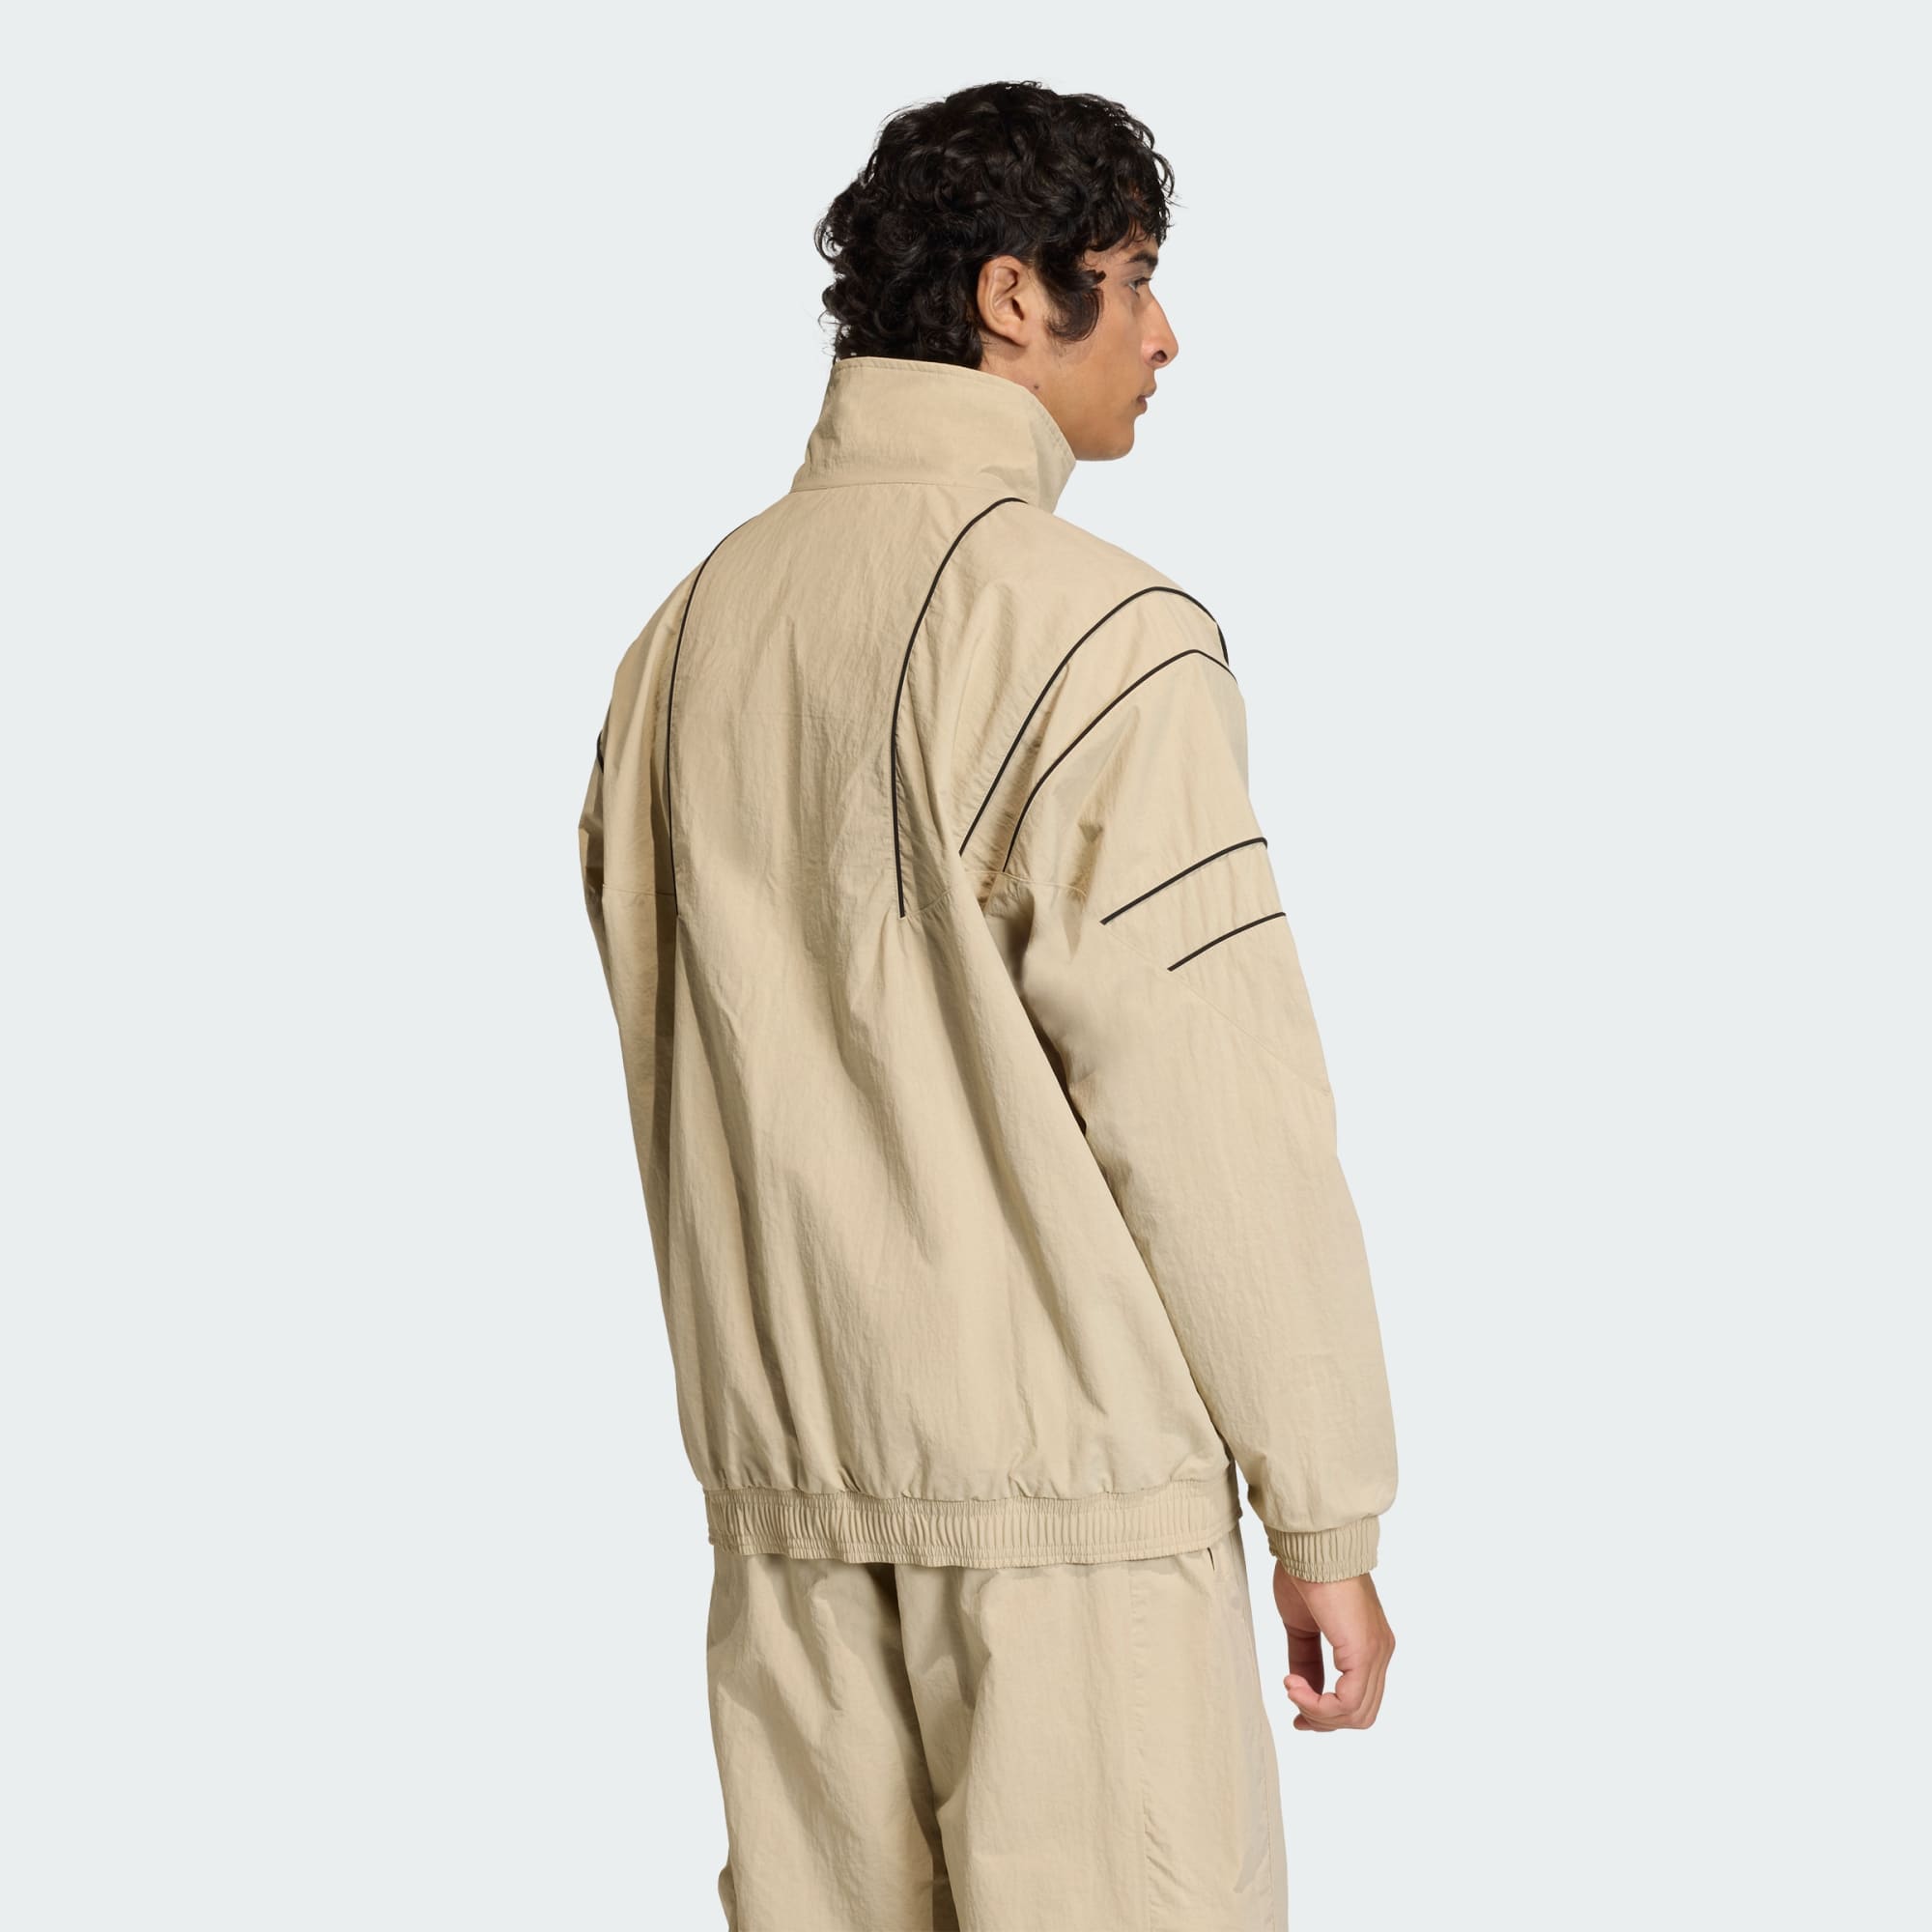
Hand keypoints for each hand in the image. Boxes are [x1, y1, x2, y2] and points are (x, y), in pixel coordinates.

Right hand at [1271, 1563, 1394, 1731]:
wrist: (1309, 1547)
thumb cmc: (1304, 1574)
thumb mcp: (1302, 1628)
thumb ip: (1306, 1660)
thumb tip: (1301, 1688)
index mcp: (1368, 1646)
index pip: (1359, 1700)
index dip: (1328, 1715)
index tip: (1298, 1714)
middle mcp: (1380, 1653)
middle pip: (1361, 1714)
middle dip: (1324, 1720)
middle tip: (1296, 1713)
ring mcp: (1376, 1653)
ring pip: (1357, 1714)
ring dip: (1318, 1713)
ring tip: (1292, 1689)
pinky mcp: (1364, 1652)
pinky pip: (1347, 1701)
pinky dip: (1318, 1705)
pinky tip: (1295, 1687)